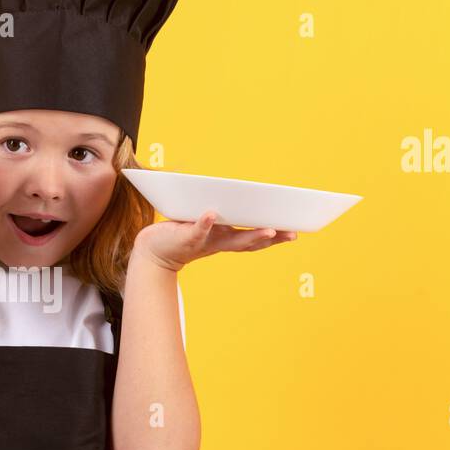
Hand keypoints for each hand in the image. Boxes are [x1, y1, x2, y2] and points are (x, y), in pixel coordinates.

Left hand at [133, 211, 296, 271]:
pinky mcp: (186, 237)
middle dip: (272, 238)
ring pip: (231, 239)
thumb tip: (241, 198)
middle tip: (292, 234)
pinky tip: (212, 214)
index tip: (296, 232)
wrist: (153, 251)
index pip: (255, 239)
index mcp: (227, 238)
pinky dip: (204, 223)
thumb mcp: (206, 226)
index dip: (276, 237)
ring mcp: (206, 241)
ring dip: (250, 235)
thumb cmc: (181, 234)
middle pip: (251, 242)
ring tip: (270, 230)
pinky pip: (197, 230)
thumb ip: (222, 217)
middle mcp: (220, 243)